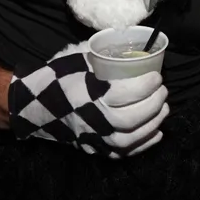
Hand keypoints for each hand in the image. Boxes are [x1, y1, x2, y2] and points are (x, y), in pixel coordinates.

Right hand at [8, 41, 168, 157]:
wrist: (35, 107)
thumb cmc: (61, 77)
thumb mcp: (81, 60)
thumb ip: (106, 57)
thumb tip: (135, 46)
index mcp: (86, 95)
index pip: (122, 95)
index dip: (144, 87)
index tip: (157, 76)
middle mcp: (90, 121)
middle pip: (129, 120)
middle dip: (152, 105)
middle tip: (163, 91)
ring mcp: (92, 139)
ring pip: (128, 140)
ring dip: (152, 125)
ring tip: (164, 108)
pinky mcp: (94, 150)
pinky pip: (122, 153)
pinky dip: (143, 145)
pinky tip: (157, 133)